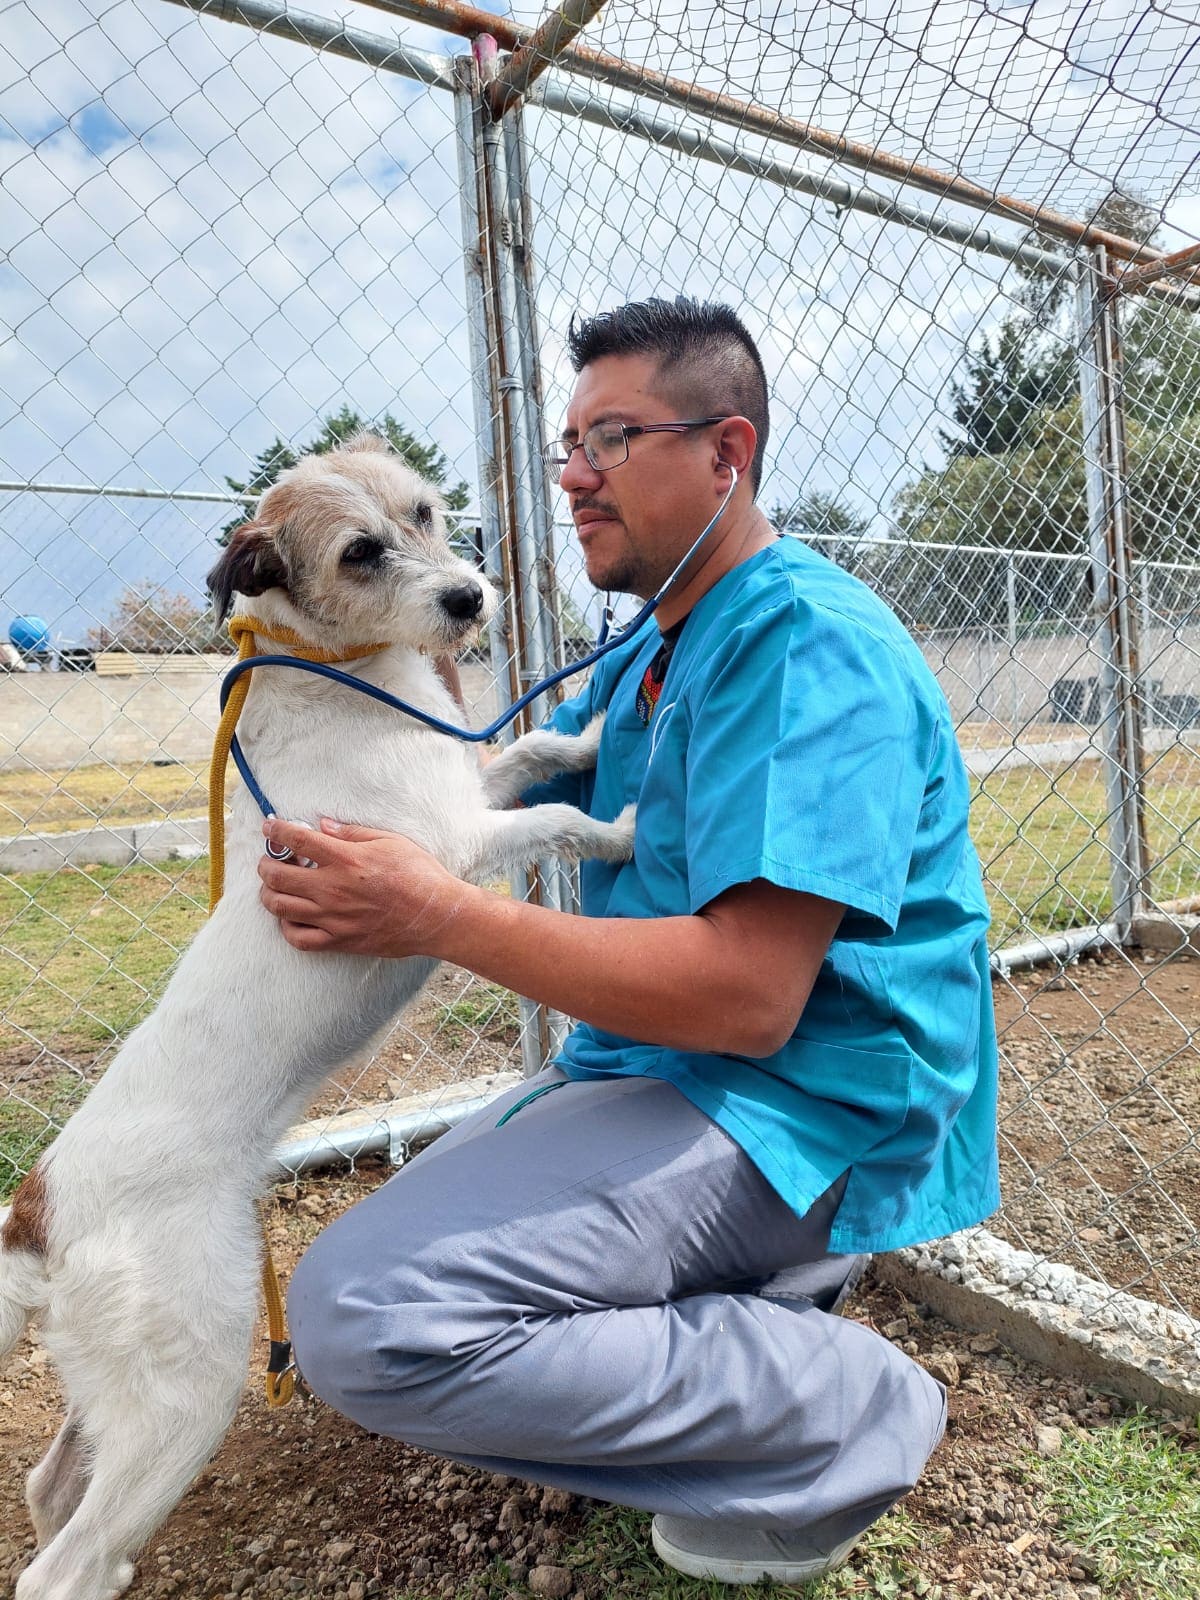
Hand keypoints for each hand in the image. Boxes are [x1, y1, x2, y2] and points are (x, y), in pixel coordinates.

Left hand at [257, 817, 469, 955]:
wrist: (437, 915)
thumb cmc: (419, 874)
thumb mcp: (390, 841)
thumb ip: (352, 833)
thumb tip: (323, 825)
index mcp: (346, 859)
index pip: (297, 839)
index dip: (276, 830)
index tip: (269, 826)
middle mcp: (333, 889)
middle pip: (278, 876)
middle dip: (266, 865)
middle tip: (269, 860)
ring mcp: (334, 918)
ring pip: (280, 907)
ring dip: (269, 894)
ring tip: (273, 887)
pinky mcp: (340, 940)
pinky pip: (299, 938)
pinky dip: (286, 926)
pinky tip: (291, 916)